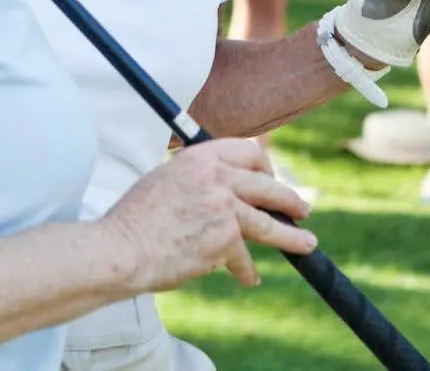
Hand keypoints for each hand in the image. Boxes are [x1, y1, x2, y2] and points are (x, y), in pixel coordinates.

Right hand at [101, 139, 317, 291]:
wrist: (123, 249)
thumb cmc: (135, 219)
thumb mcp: (165, 180)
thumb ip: (197, 179)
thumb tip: (224, 191)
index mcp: (201, 157)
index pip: (247, 152)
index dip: (264, 166)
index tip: (270, 179)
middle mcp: (217, 177)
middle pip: (267, 185)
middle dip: (289, 199)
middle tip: (301, 209)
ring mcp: (225, 209)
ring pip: (269, 223)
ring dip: (292, 236)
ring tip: (306, 243)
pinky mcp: (226, 241)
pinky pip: (244, 258)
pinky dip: (245, 271)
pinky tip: (248, 278)